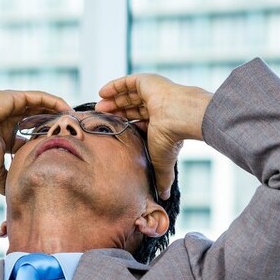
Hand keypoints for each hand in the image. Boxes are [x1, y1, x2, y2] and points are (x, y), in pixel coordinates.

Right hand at [0, 90, 69, 194]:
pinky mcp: (16, 97)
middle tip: (78, 135)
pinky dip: (54, 102)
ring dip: (60, 113)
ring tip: (76, 121)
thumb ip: (3, 180)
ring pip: (44, 109)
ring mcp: (15, 107)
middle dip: (59, 128)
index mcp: (9, 135)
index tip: (65, 151)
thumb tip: (11, 197)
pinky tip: (67, 108)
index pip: (34, 138)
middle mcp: (14, 119)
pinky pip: (40, 98)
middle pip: (43, 122)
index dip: (49, 143)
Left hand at [96, 74, 212, 197]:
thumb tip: (166, 198)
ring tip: (98, 107)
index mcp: (160, 122)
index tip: (112, 130)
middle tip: (100, 117)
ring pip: (129, 95)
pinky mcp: (147, 82)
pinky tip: (101, 92)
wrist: (181, 117)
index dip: (125, 125)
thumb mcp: (161, 161)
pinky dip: (114, 86)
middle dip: (116, 112)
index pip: (139, 122)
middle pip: (131, 108)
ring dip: (113, 100)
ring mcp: (153, 92)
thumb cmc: (171, 139)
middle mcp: (157, 106)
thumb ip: (162, 178)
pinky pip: (127, 82)